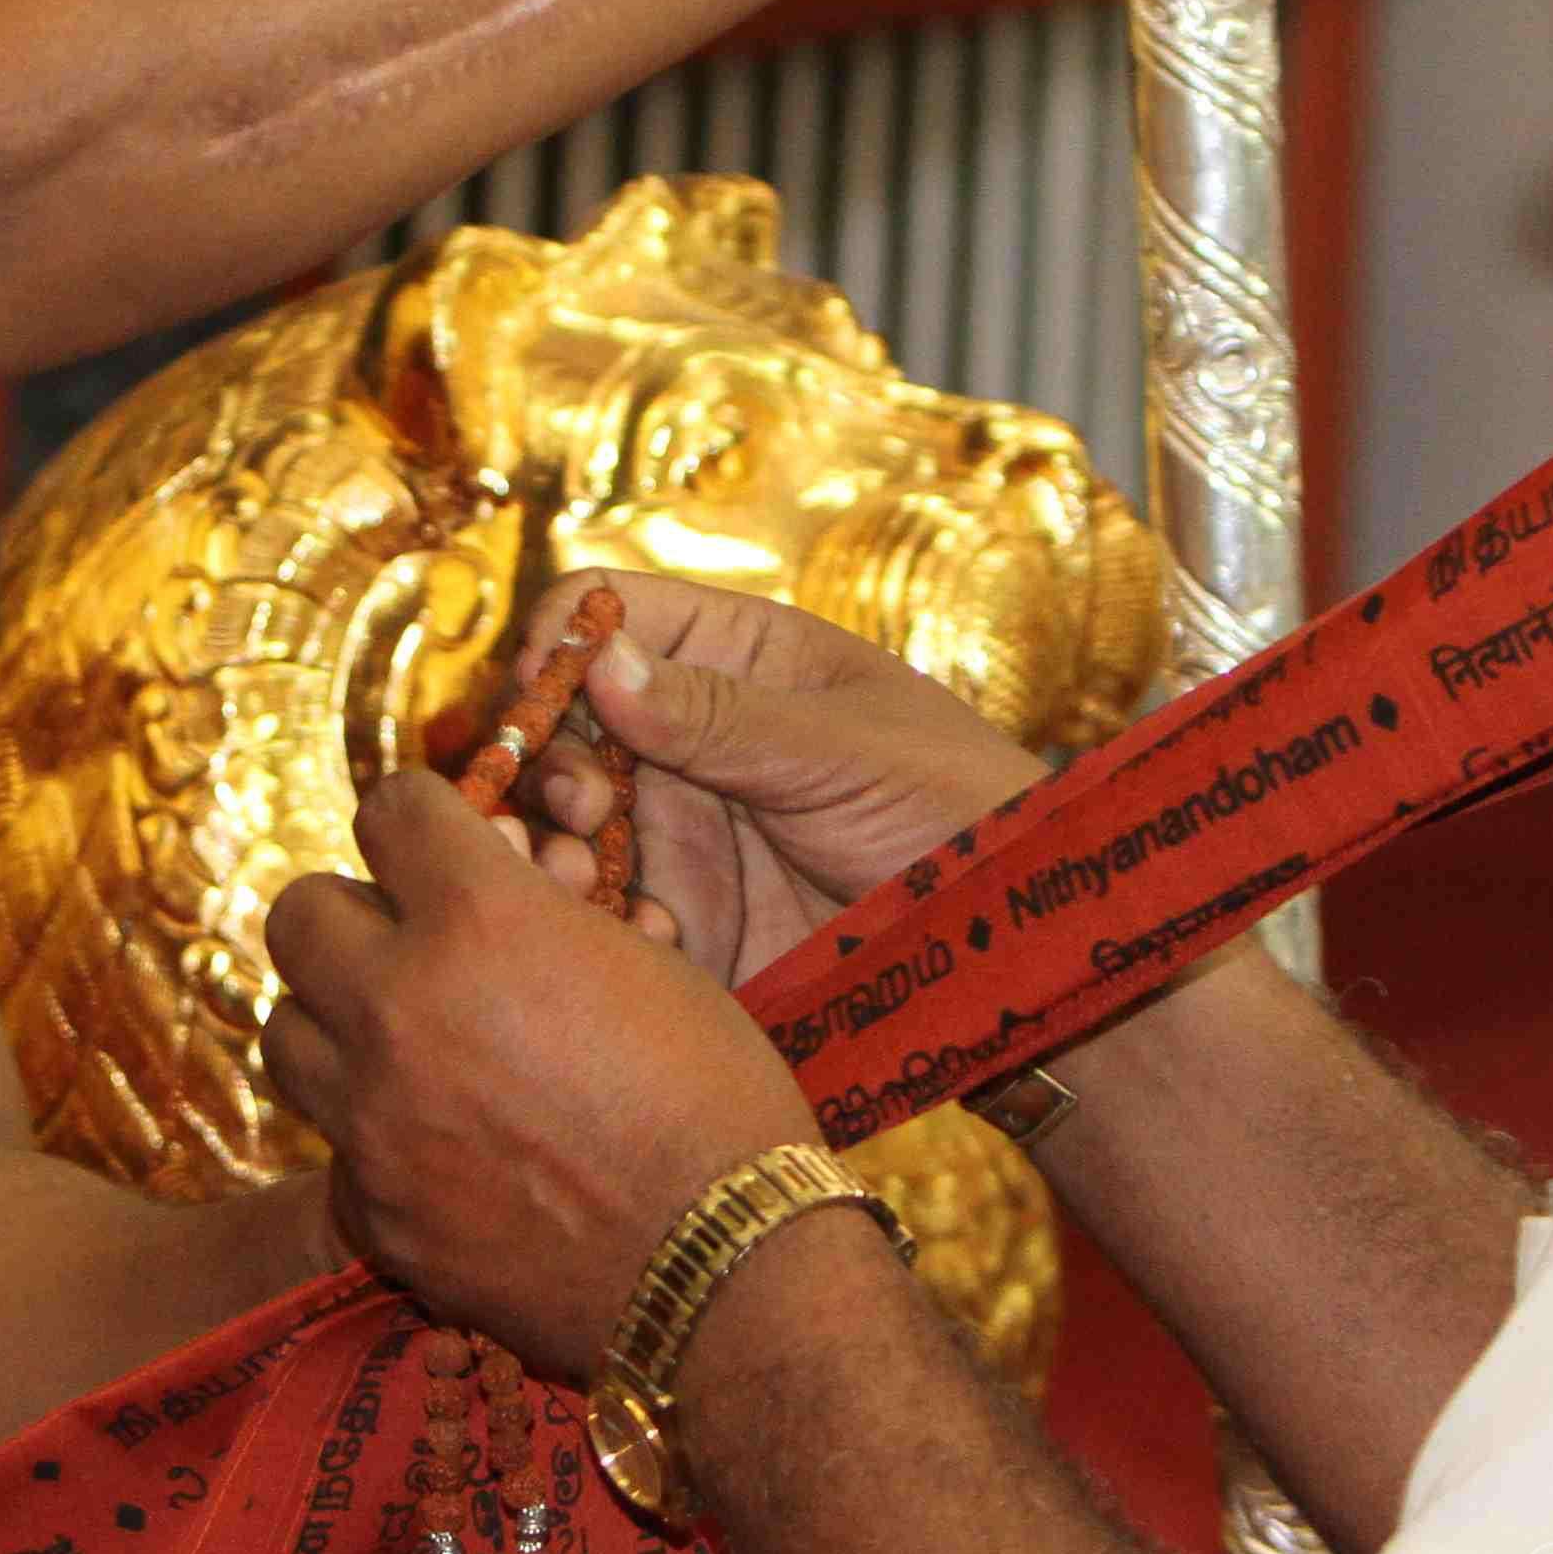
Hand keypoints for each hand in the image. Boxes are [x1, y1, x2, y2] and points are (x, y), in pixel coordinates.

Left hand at [262, 769, 812, 1378]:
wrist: (724, 1271)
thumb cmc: (716, 1103)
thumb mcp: (648, 965)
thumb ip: (545, 919)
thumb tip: (495, 892)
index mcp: (483, 920)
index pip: (390, 810)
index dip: (421, 822)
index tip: (439, 846)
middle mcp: (401, 1007)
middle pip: (299, 913)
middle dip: (354, 915)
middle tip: (407, 945)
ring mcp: (372, 1118)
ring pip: (286, 1030)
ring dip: (337, 1021)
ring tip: (404, 1043)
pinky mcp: (374, 1211)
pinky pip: (332, 1146)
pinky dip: (371, 1137)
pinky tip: (438, 1149)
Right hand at [498, 574, 1047, 993]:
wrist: (1014, 944)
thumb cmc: (957, 811)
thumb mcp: (841, 751)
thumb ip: (719, 716)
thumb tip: (598, 661)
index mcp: (734, 656)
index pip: (607, 609)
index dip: (559, 641)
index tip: (538, 695)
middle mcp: (689, 734)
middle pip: (562, 718)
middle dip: (542, 757)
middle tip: (574, 808)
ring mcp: (681, 825)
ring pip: (563, 816)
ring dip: (550, 843)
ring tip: (578, 878)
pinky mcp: (685, 914)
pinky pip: (604, 908)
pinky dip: (598, 921)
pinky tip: (645, 940)